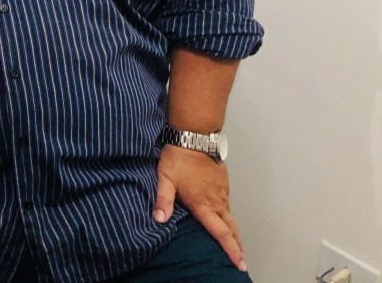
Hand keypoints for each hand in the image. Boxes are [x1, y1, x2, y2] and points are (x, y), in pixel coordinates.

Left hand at [154, 144, 246, 271]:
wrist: (195, 137)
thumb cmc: (178, 158)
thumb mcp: (165, 178)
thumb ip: (163, 200)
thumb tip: (158, 219)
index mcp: (203, 204)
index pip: (220, 232)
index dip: (231, 250)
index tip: (240, 264)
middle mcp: (216, 201)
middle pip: (231, 228)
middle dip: (237, 245)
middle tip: (241, 261)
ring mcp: (222, 191)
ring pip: (230, 215)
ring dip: (233, 230)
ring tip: (233, 243)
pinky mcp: (223, 182)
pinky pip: (227, 203)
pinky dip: (228, 214)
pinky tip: (223, 217)